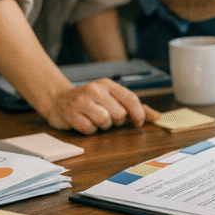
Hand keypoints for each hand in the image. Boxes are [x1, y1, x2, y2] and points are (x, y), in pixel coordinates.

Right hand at [43, 78, 159, 134]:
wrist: (58, 99)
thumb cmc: (90, 100)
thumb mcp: (111, 97)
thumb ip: (135, 106)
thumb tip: (157, 117)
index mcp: (107, 84)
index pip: (130, 99)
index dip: (138, 114)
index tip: (138, 122)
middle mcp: (95, 90)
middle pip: (119, 114)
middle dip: (117, 121)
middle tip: (109, 118)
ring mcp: (81, 101)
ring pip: (105, 121)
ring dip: (103, 126)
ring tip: (96, 120)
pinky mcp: (70, 114)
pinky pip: (89, 129)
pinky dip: (90, 130)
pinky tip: (84, 123)